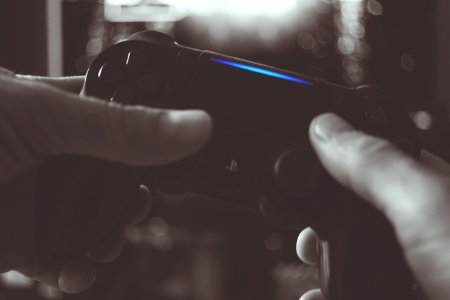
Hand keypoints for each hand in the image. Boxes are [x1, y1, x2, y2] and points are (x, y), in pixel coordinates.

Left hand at [0, 70, 211, 292]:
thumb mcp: (41, 119)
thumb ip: (119, 127)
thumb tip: (194, 126)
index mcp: (64, 113)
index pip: (128, 120)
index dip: (157, 139)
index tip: (179, 158)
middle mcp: (57, 157)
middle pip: (121, 180)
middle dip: (134, 199)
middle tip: (136, 206)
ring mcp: (41, 202)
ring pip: (100, 224)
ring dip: (111, 240)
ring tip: (105, 244)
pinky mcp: (23, 244)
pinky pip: (69, 261)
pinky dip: (81, 273)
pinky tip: (76, 271)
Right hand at [296, 113, 449, 299]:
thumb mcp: (427, 209)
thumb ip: (377, 165)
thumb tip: (327, 129)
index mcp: (430, 190)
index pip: (373, 157)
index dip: (333, 158)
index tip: (301, 165)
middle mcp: (421, 226)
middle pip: (355, 207)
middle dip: (321, 217)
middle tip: (307, 230)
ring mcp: (411, 265)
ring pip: (352, 251)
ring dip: (320, 256)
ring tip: (307, 261)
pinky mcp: (398, 289)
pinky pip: (353, 284)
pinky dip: (328, 289)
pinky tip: (317, 295)